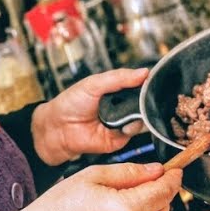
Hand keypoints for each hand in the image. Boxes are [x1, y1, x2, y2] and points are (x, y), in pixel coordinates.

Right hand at [0, 162, 181, 210]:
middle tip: (150, 178)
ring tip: (127, 196)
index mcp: (126, 209)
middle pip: (164, 207)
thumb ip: (128, 172)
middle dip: (162, 191)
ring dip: (151, 207)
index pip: (164, 191)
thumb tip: (153, 170)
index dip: (172, 178)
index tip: (174, 170)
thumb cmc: (57, 210)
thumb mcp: (91, 176)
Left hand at [31, 68, 149, 165]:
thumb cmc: (70, 103)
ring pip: (142, 117)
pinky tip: (123, 124)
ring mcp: (121, 122)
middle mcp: (121, 107)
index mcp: (116, 90)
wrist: (57, 128)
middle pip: (143, 102)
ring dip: (140, 113)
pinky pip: (133, 132)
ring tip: (130, 109)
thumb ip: (119, 77)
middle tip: (145, 94)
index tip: (152, 78)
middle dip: (146, 98)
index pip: (138, 84)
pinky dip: (131, 127)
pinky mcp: (119, 138)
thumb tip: (144, 72)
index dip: (146, 82)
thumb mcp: (94, 83)